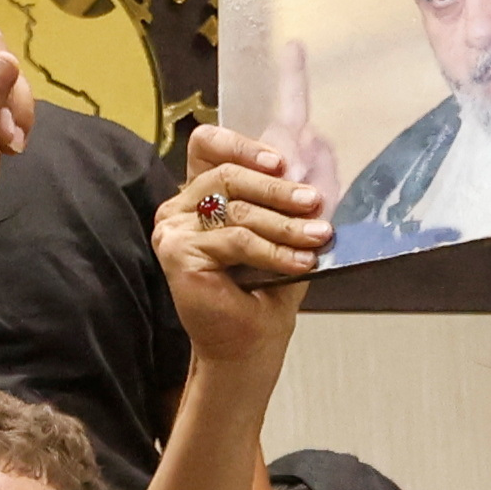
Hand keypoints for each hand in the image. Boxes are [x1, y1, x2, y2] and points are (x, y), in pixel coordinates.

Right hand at [154, 122, 331, 369]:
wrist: (248, 344)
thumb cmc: (263, 291)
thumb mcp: (281, 232)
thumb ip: (285, 196)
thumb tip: (314, 155)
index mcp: (199, 193)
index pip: (207, 145)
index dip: (242, 145)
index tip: (281, 162)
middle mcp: (179, 207)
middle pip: (227, 174)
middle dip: (277, 189)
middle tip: (314, 203)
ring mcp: (173, 229)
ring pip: (235, 209)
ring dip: (284, 224)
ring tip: (317, 237)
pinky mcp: (176, 253)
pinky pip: (234, 239)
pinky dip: (273, 250)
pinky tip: (300, 261)